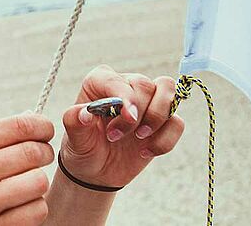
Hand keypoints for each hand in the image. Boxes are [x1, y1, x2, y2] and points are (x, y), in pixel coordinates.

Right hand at [0, 114, 53, 224]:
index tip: (45, 131)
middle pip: (33, 153)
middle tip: (39, 156)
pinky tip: (18, 205)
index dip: (41, 126)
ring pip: (39, 183)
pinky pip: (35, 212)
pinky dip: (33, 208)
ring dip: (36, 183)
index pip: (19, 126)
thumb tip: (30, 122)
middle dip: (43, 153)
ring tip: (24, 184)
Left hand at [58, 65, 184, 187]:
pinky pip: (177, 122)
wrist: (97, 171)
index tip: (128, 118)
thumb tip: (85, 113)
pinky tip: (145, 152)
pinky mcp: (163, 122)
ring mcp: (147, 102)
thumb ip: (75, 121)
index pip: (117, 79)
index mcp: (100, 82)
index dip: (126, 96)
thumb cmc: (83, 147)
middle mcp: (126, 86)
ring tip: (139, 138)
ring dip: (157, 118)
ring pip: (168, 92)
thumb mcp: (74, 138)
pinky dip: (165, 140)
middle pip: (146, 85)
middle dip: (138, 113)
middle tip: (116, 136)